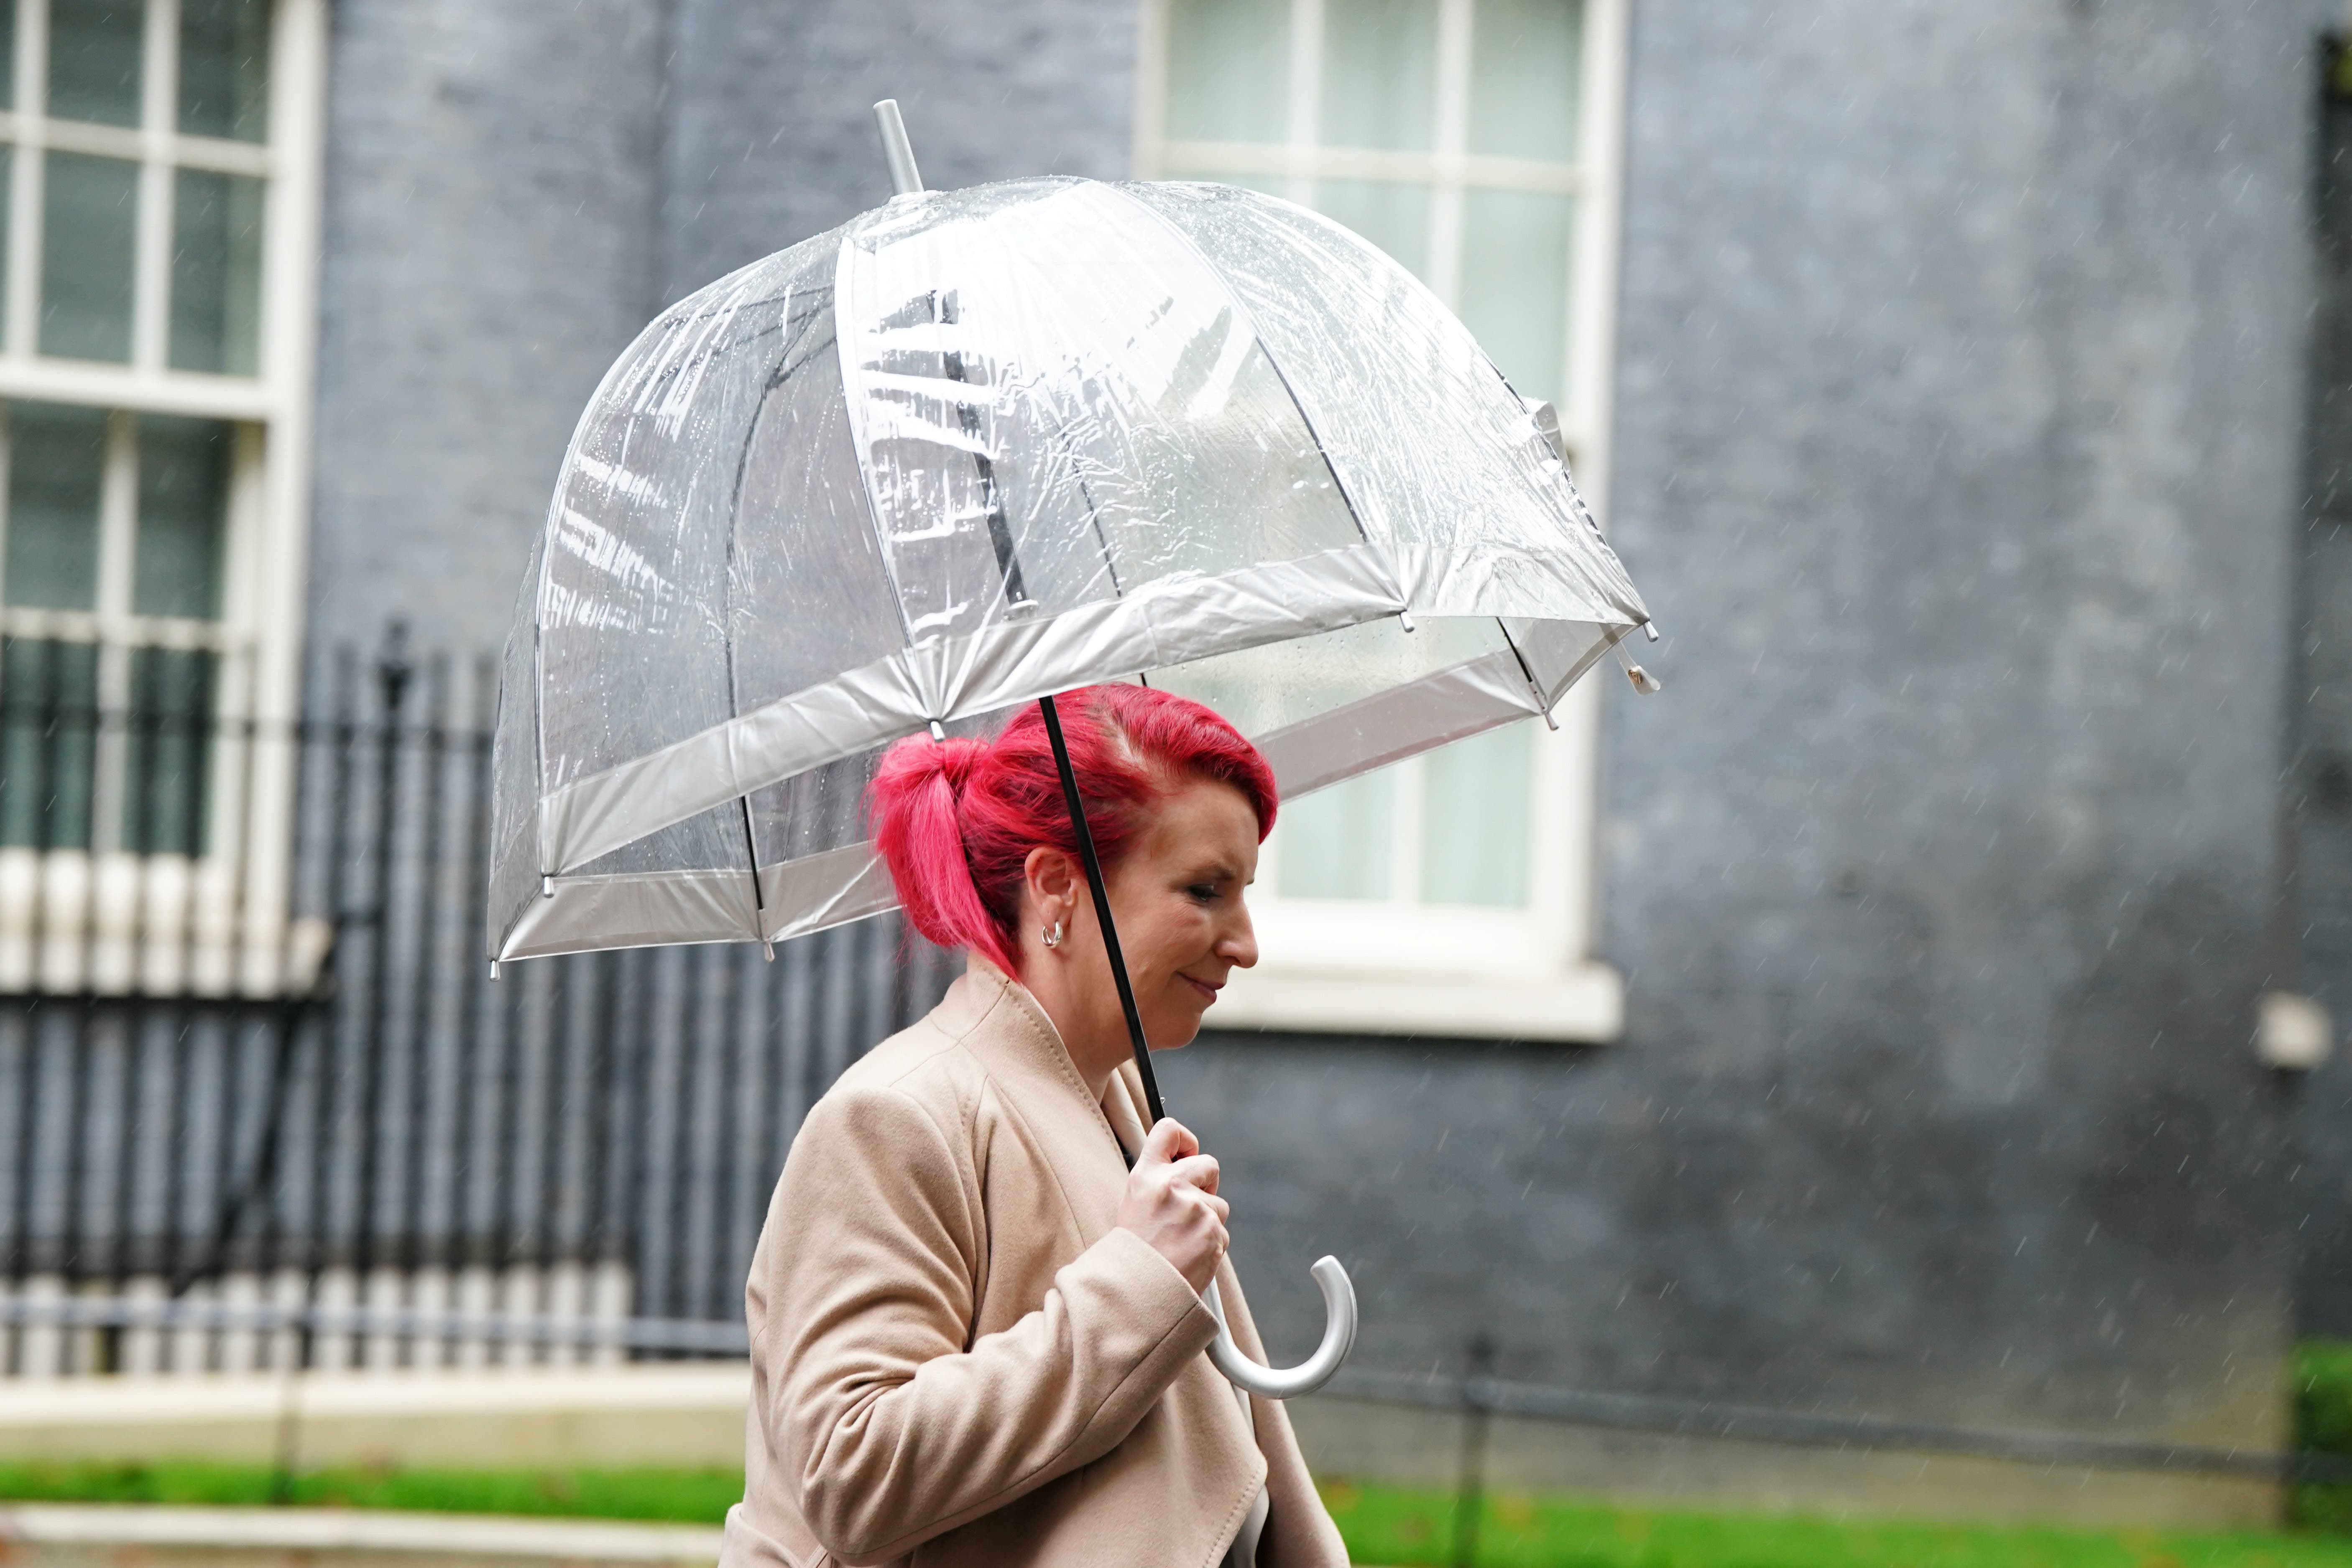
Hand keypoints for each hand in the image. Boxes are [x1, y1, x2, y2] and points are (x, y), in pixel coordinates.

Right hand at [1117, 1118, 1228, 1293]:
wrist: (1135, 1293)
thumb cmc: (1134, 1251)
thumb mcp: (1134, 1204)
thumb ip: (1158, 1181)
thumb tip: (1183, 1163)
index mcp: (1146, 1176)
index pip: (1168, 1130)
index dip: (1184, 1139)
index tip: (1186, 1154)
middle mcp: (1171, 1186)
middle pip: (1208, 1164)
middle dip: (1205, 1184)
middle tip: (1188, 1207)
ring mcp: (1195, 1209)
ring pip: (1219, 1205)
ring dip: (1207, 1220)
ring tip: (1181, 1241)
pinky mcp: (1213, 1232)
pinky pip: (1222, 1231)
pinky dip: (1210, 1244)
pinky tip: (1189, 1256)